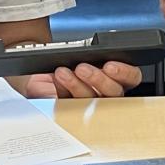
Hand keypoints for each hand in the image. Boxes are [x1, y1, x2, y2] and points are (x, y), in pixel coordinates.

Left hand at [23, 62, 142, 97]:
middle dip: (99, 80)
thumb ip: (83, 53)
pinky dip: (63, 92)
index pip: (131, 78)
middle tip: (83, 68)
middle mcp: (104, 92)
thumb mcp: (74, 51)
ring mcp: (88, 105)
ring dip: (78, 86)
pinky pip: (71, 109)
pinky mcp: (70, 113)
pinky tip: (57, 81)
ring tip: (64, 73)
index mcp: (114, 75)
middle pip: (114, 93)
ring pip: (93, 102)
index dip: (124, 73)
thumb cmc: (60, 61)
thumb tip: (87, 55)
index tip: (110, 65)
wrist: (34, 74)